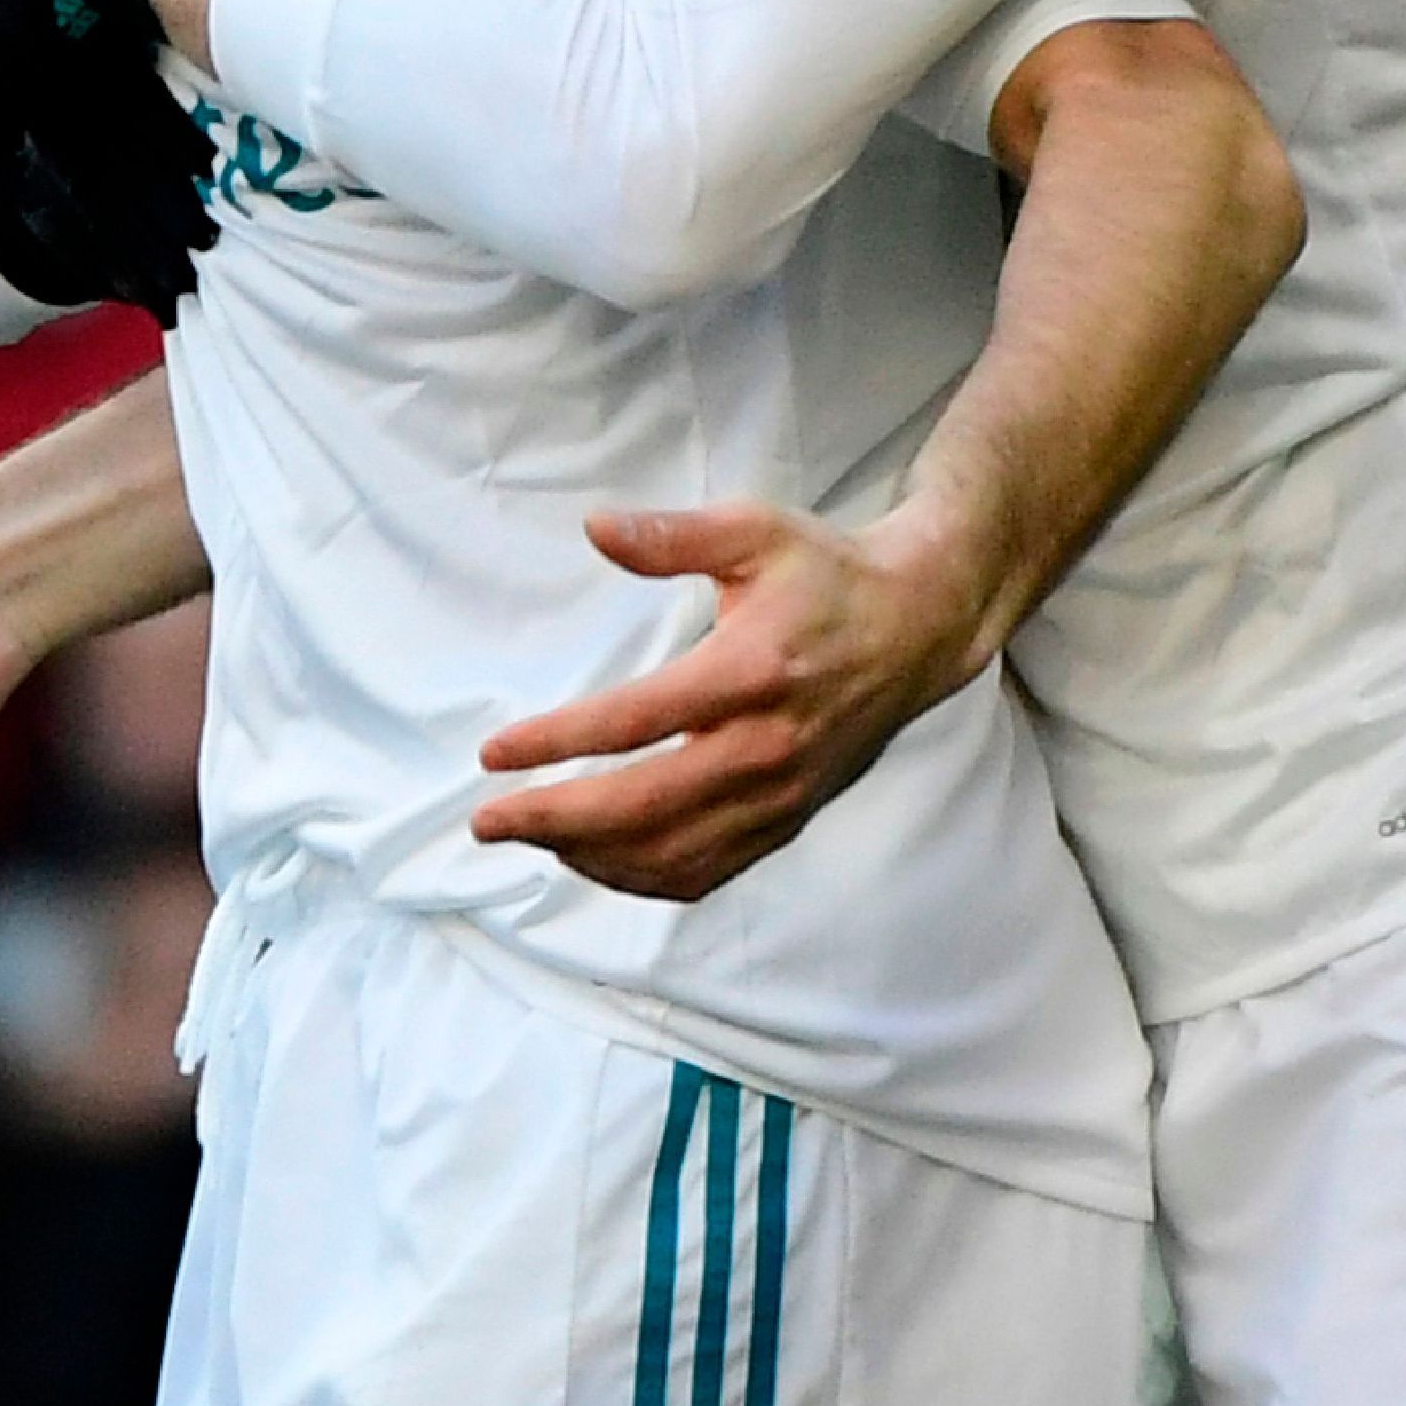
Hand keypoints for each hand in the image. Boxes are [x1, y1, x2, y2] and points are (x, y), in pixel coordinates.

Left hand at [470, 502, 996, 899]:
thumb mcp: (755, 531)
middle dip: (555, 820)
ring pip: (674, 852)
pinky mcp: (790, 819)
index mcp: (751, 671)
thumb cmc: (826, 574)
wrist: (919, 627)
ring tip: (529, 837)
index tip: (494, 753)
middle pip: (645, 807)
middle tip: (487, 820)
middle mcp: (767, 746)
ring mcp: (781, 794)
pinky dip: (645, 878)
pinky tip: (595, 860)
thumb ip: (673, 536)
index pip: (635, 722)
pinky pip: (711, 870)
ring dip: (591, 856)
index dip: (557, 742)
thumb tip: (596, 527)